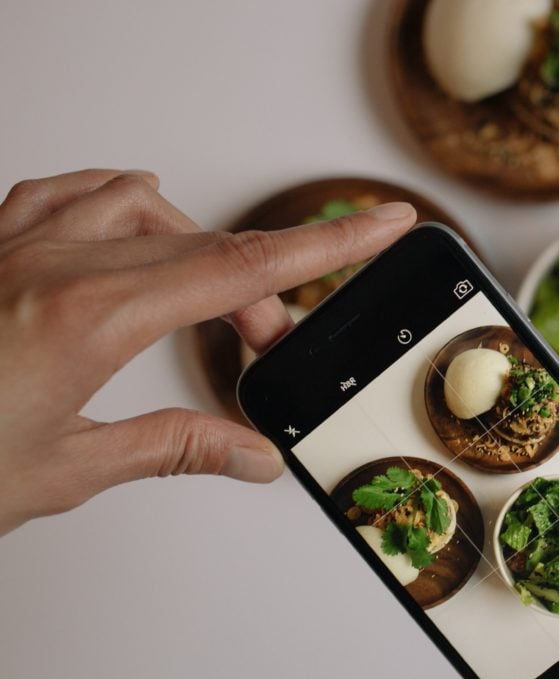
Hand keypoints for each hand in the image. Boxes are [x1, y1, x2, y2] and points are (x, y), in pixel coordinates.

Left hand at [0, 169, 415, 535]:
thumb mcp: (61, 471)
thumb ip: (172, 448)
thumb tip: (248, 457)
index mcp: (84, 315)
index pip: (243, 269)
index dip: (329, 247)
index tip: (384, 223)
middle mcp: (50, 259)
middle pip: (203, 244)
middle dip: (256, 289)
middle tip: (267, 341)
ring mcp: (11, 240)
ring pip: (142, 202)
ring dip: (192, 247)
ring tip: (196, 301)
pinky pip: (69, 189)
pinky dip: (121, 208)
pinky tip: (125, 232)